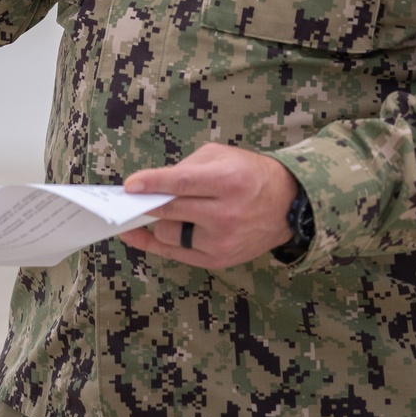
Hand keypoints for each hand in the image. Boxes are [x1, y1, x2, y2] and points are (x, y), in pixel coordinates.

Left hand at [119, 143, 297, 270]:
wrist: (286, 205)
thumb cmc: (250, 174)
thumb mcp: (222, 156)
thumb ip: (187, 167)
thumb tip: (153, 184)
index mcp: (227, 181)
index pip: (181, 183)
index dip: (152, 183)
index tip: (129, 185)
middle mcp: (225, 214)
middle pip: (172, 211)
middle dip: (146, 204)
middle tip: (129, 199)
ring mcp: (222, 241)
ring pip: (170, 235)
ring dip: (156, 222)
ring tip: (146, 211)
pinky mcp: (219, 260)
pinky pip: (177, 254)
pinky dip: (157, 244)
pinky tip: (140, 234)